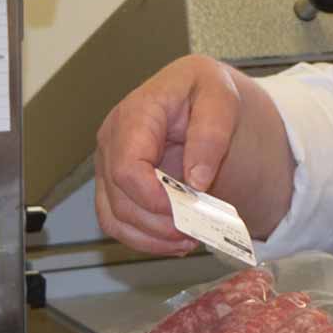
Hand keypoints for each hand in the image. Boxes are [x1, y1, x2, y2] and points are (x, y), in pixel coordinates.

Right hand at [93, 55, 243, 255]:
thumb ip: (210, 134)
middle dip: (160, 222)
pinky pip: (118, 223)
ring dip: (152, 237)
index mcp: (135, 113)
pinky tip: (175, 240)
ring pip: (115, 217)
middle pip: (120, 199)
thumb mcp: (222, 98)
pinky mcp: (115, 184)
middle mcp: (114, 140)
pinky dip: (145, 239)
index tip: (186, 208)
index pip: (127, 167)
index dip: (153, 197)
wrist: (204, 97)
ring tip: (190, 237)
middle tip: (198, 227)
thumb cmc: (208, 91)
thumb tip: (196, 179)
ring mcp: (110, 164)